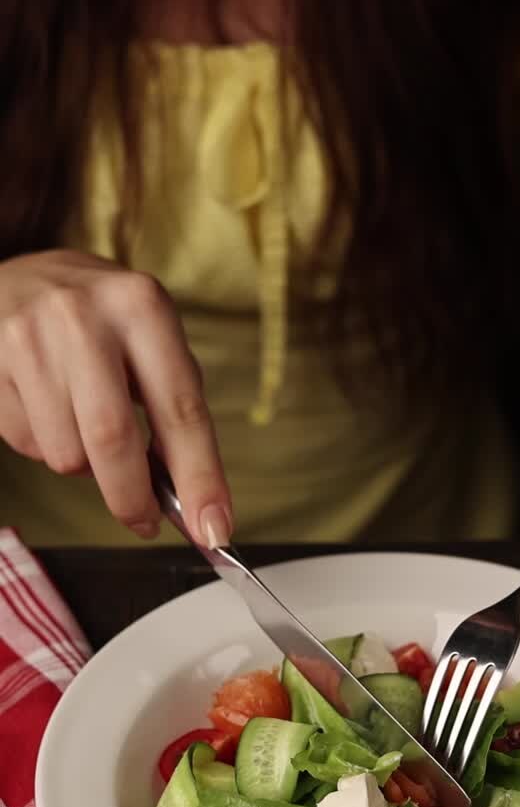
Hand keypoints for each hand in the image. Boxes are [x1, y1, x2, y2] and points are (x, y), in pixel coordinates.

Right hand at [0, 250, 231, 544]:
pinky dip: (48, 448)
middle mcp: (84, 318)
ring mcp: (30, 339)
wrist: (16, 277)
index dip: (200, 478)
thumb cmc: (101, 321)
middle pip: (112, 440)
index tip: (214, 529)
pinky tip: (50, 410)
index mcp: (142, 307)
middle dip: (133, 498)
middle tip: (145, 521)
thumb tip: (195, 501)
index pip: (180, 409)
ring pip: (67, 454)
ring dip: (85, 467)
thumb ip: (174, 411)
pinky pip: (29, 446)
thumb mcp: (150, 339)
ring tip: (85, 427)